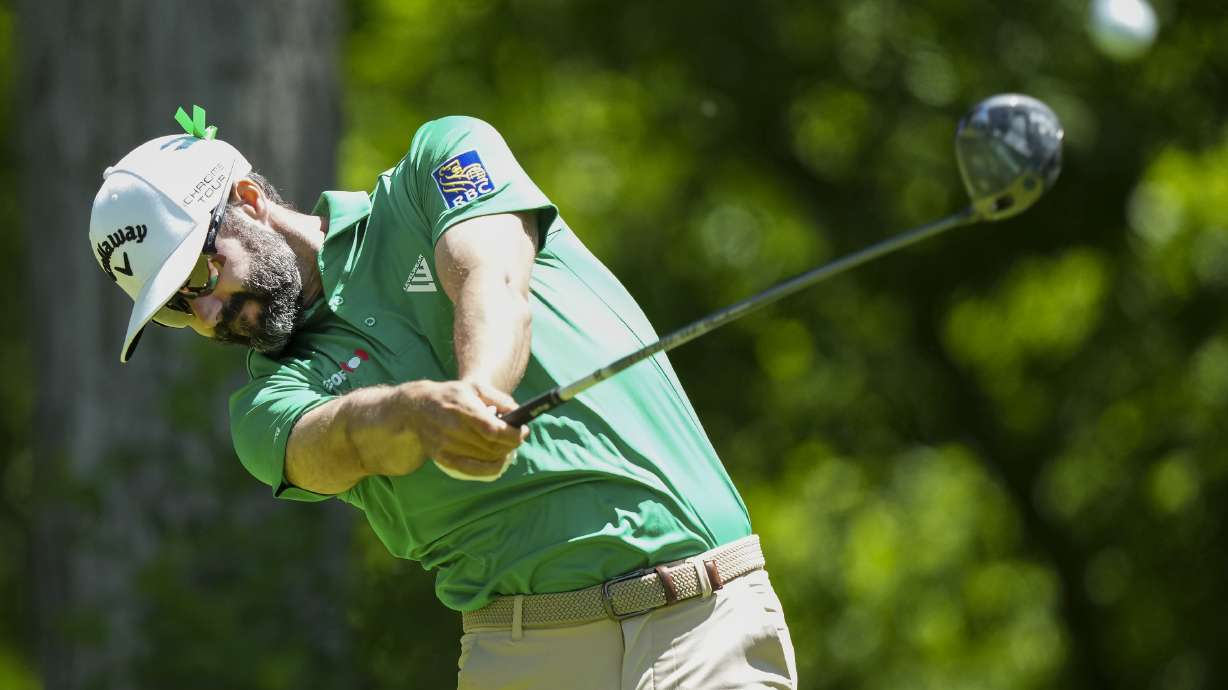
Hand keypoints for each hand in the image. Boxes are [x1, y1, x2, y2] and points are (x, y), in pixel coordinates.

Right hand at [398, 380, 526, 480]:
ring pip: (486, 459)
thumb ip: (501, 399)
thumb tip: (519, 414)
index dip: (513, 434)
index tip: (523, 431)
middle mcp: (453, 430)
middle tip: (517, 437)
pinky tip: (498, 461)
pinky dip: (490, 469)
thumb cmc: (452, 396)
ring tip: (507, 445)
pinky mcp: (442, 459)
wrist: (416, 408)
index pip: (494, 430)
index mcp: (462, 409)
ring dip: (502, 455)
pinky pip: (472, 471)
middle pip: (492, 447)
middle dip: (511, 444)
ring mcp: (446, 446)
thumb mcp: (476, 388)